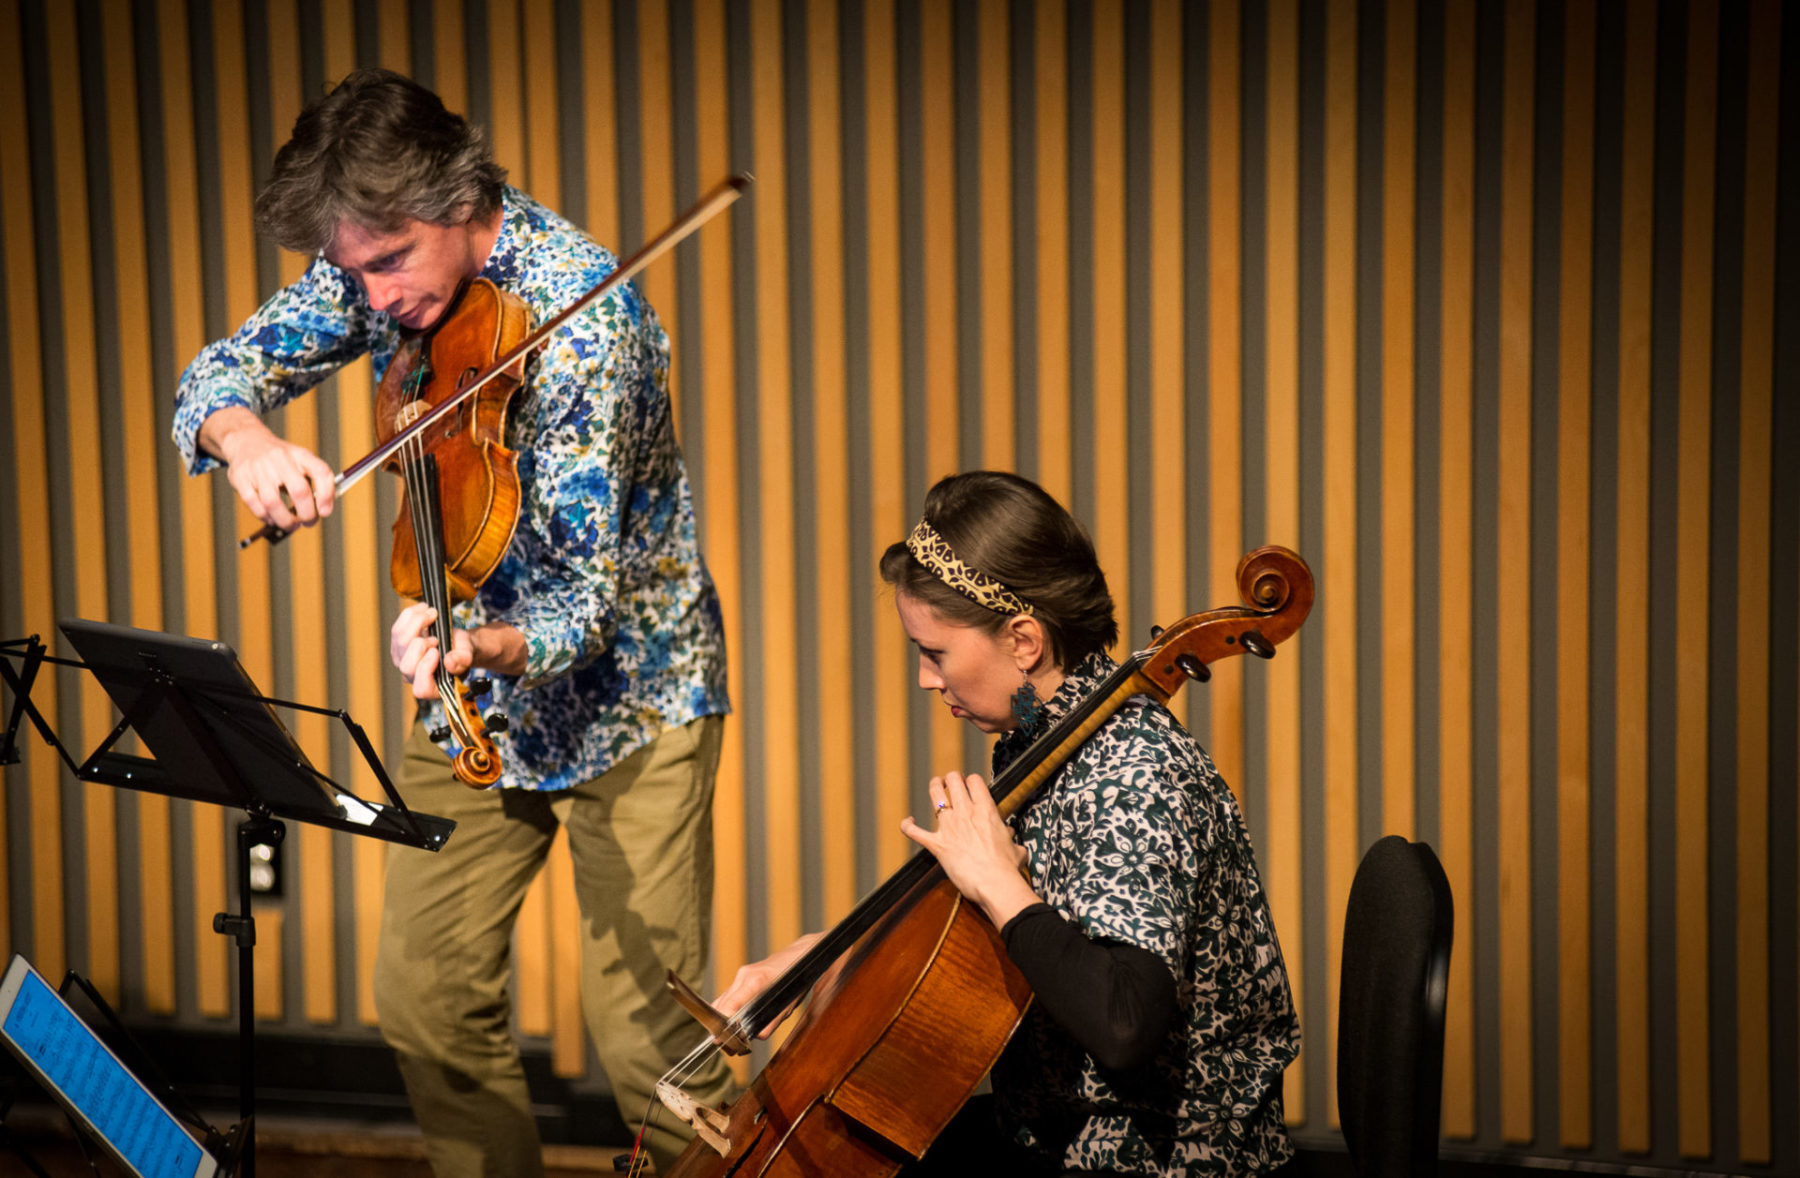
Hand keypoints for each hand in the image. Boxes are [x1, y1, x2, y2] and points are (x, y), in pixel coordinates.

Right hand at [202, 407, 335, 528]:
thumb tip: (323, 510)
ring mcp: (258, 468)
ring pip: (273, 503)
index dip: (327, 495)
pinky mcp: (241, 478)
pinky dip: (266, 517)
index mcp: (300, 455)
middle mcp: (280, 458)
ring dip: (285, 521)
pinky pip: (255, 505)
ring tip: (291, 524)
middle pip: (299, 491)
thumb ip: (315, 482)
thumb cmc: (280, 460)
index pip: (321, 471)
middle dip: (307, 514)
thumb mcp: (300, 461)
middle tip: (308, 522)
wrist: (246, 441)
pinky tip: (272, 518)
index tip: (325, 512)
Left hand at [390, 605, 529, 699]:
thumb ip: (463, 660)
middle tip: (436, 636)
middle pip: (406, 665)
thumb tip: (449, 661)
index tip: (436, 651)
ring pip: (399, 642)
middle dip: (420, 645)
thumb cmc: (462, 652)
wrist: (456, 642)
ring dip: (416, 623)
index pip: (421, 688)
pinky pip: (397, 628)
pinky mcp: (397, 644)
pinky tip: (423, 609)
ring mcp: (402, 660)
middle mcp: (412, 676)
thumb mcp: (468, 655)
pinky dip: (410, 615)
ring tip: (433, 614)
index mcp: (432, 687)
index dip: (426, 669)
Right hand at [713, 932, 824, 1039]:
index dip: (722, 1022)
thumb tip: (756, 1037)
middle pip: (722, 1004)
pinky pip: (729, 995)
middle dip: (720, 1025)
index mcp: (755, 981)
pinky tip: (732, 1021)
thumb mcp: (787, 1005)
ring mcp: (742, 974)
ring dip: (723, 1017)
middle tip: (724, 1044)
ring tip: (728, 1037)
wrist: (801, 955)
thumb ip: (771, 1023)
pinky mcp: (742, 976)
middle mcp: (744, 975)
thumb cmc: (797, 979)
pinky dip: (728, 1009)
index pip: (730, 1004)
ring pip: (724, 999)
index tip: (719, 1038)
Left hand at [900, 771, 1038, 928]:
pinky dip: (908, 826)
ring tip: (935, 785)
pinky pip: (915, 832)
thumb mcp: (1015, 847)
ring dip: (934, 787)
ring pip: (935, 795)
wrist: (995, 883)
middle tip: (951, 782)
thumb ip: (1008, 837)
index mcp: (986, 810)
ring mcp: (949, 827)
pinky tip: (907, 822)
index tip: (970, 785)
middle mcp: (966, 813)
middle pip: (953, 781)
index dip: (971, 780)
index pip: (975, 781)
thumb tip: (1008, 836)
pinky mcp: (937, 844)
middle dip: (951, 778)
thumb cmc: (1007, 867)